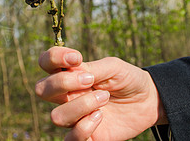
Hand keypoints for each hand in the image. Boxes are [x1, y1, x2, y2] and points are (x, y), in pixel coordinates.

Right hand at [35, 46, 166, 140]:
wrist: (148, 101)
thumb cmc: (127, 79)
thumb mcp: (113, 67)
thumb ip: (92, 67)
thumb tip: (73, 71)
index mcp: (70, 74)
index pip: (45, 62)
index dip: (54, 58)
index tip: (77, 57)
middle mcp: (67, 95)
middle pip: (42, 89)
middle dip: (63, 83)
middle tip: (90, 80)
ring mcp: (74, 116)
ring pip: (56, 116)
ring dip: (81, 105)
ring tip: (104, 99)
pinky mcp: (86, 136)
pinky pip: (71, 139)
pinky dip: (84, 127)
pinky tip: (100, 117)